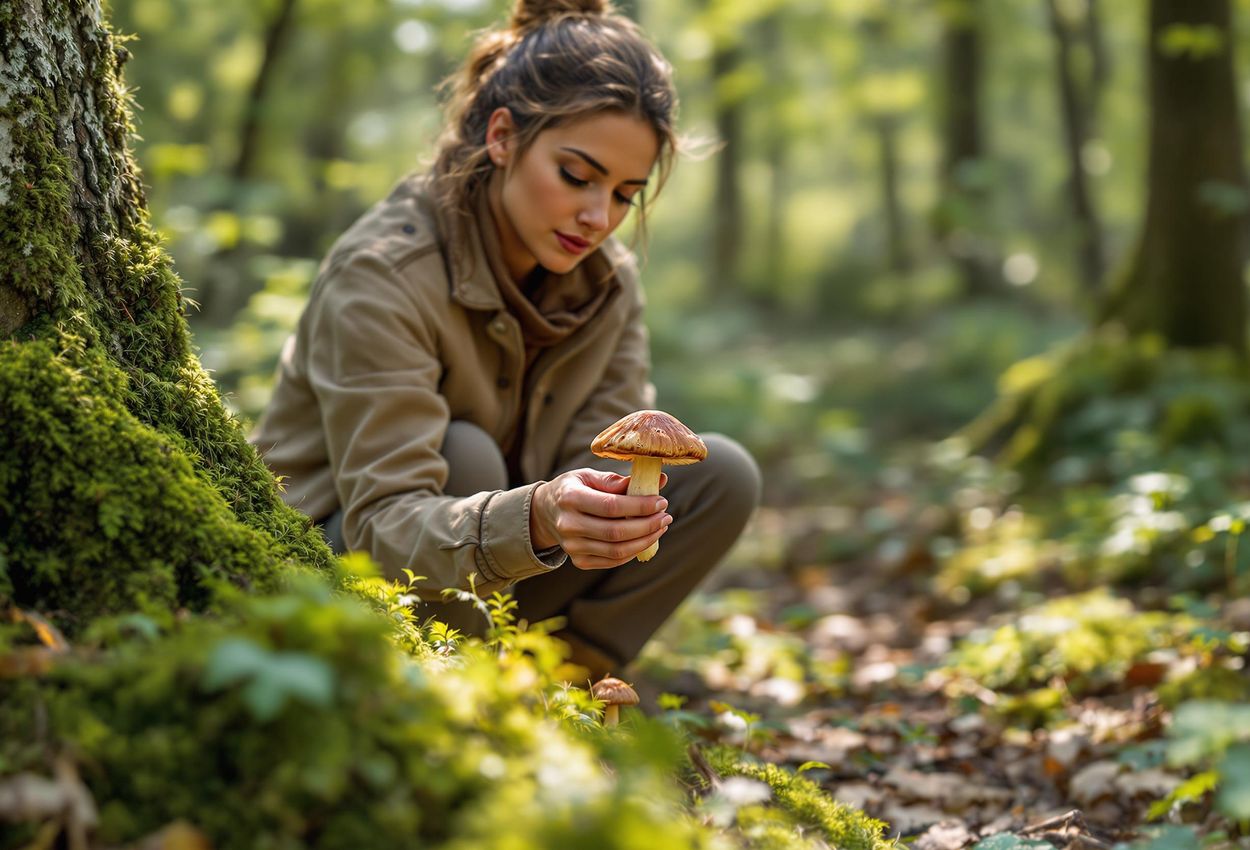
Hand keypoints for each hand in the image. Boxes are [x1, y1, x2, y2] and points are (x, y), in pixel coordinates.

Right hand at [530, 469, 670, 568]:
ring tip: (660, 527)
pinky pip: (613, 560)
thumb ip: (618, 481)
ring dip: (645, 540)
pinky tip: (645, 538)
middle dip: (647, 525)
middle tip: (666, 516)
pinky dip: (633, 551)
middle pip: (616, 532)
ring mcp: (572, 547)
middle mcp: (568, 525)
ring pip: (617, 550)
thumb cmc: (573, 489)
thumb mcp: (588, 476)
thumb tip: (659, 482)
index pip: (611, 506)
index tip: (661, 501)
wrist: (545, 512)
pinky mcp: (579, 561)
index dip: (640, 506)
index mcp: (570, 498)